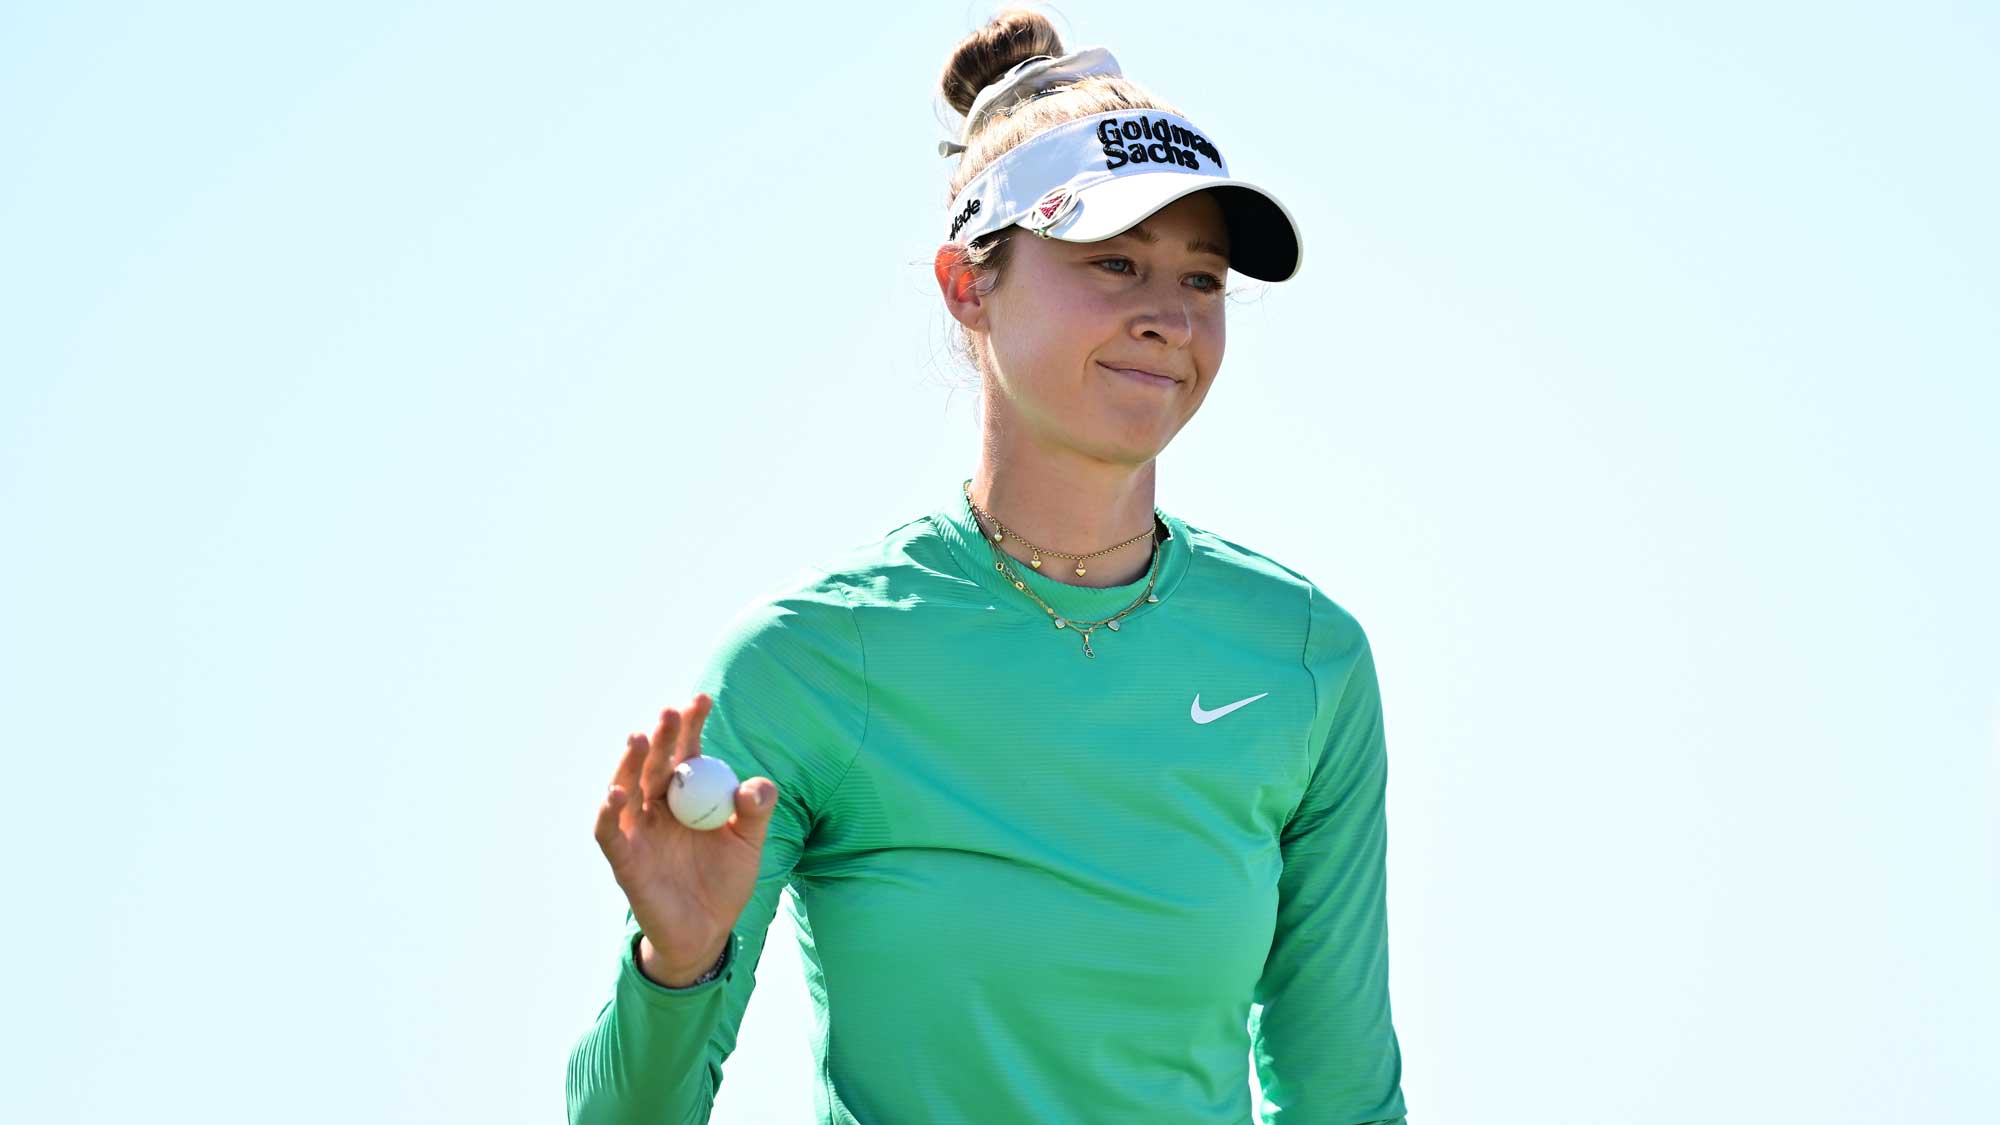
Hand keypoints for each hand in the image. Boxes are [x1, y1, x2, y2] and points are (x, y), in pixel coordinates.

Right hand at [593, 693, 779, 983]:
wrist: (708, 931)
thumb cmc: (726, 880)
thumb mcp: (750, 843)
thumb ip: (756, 812)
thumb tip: (754, 786)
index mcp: (687, 796)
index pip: (686, 753)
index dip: (691, 726)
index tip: (701, 698)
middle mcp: (658, 807)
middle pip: (654, 765)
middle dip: (661, 737)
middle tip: (670, 713)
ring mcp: (639, 832)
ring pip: (627, 790)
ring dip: (630, 763)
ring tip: (639, 738)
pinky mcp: (625, 860)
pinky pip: (610, 833)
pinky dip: (609, 813)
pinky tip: (616, 793)